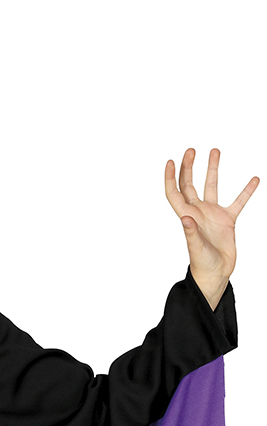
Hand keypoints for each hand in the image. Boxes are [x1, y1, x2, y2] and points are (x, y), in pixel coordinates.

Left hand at [165, 148, 258, 306]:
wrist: (216, 274)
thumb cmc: (202, 264)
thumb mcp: (196, 248)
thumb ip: (191, 232)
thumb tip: (185, 218)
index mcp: (188, 216)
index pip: (175, 192)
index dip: (171, 177)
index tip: (170, 161)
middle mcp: (198, 212)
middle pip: (190, 184)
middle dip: (188, 167)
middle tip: (191, 150)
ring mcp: (213, 214)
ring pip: (212, 186)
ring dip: (212, 169)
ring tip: (215, 150)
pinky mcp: (227, 220)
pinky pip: (238, 201)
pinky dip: (246, 191)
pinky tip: (254, 179)